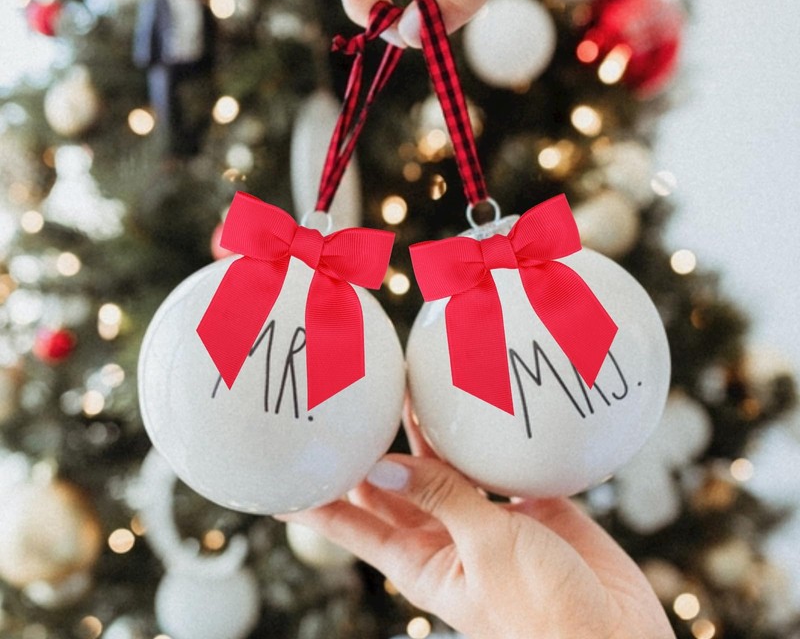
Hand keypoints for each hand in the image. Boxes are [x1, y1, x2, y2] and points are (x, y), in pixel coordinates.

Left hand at [276, 403, 675, 638]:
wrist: (617, 637)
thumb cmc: (542, 615)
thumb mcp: (484, 550)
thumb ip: (441, 497)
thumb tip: (380, 461)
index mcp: (423, 560)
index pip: (355, 525)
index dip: (319, 502)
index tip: (283, 480)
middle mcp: (449, 535)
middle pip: (397, 484)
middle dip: (373, 451)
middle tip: (349, 408)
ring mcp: (489, 517)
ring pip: (446, 464)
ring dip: (427, 431)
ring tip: (403, 386)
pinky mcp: (528, 501)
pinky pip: (497, 461)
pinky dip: (485, 435)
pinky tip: (475, 403)